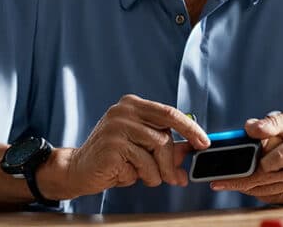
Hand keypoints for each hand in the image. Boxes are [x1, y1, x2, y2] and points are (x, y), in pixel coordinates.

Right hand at [62, 95, 209, 196]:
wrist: (78, 169)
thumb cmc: (112, 159)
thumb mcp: (142, 150)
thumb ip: (165, 147)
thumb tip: (191, 151)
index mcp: (132, 105)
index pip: (169, 112)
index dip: (190, 128)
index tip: (203, 142)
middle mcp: (124, 111)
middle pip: (166, 132)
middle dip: (174, 159)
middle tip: (176, 177)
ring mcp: (117, 126)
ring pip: (158, 149)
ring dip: (157, 171)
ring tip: (147, 177)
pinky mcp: (113, 145)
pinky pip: (144, 164)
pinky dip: (142, 176)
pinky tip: (127, 175)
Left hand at [209, 112, 282, 204]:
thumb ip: (270, 123)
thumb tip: (249, 127)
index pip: (275, 134)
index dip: (257, 136)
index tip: (242, 137)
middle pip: (266, 169)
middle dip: (242, 175)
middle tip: (221, 179)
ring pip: (268, 185)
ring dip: (246, 186)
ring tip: (229, 184)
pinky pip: (275, 196)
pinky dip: (260, 194)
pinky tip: (249, 189)